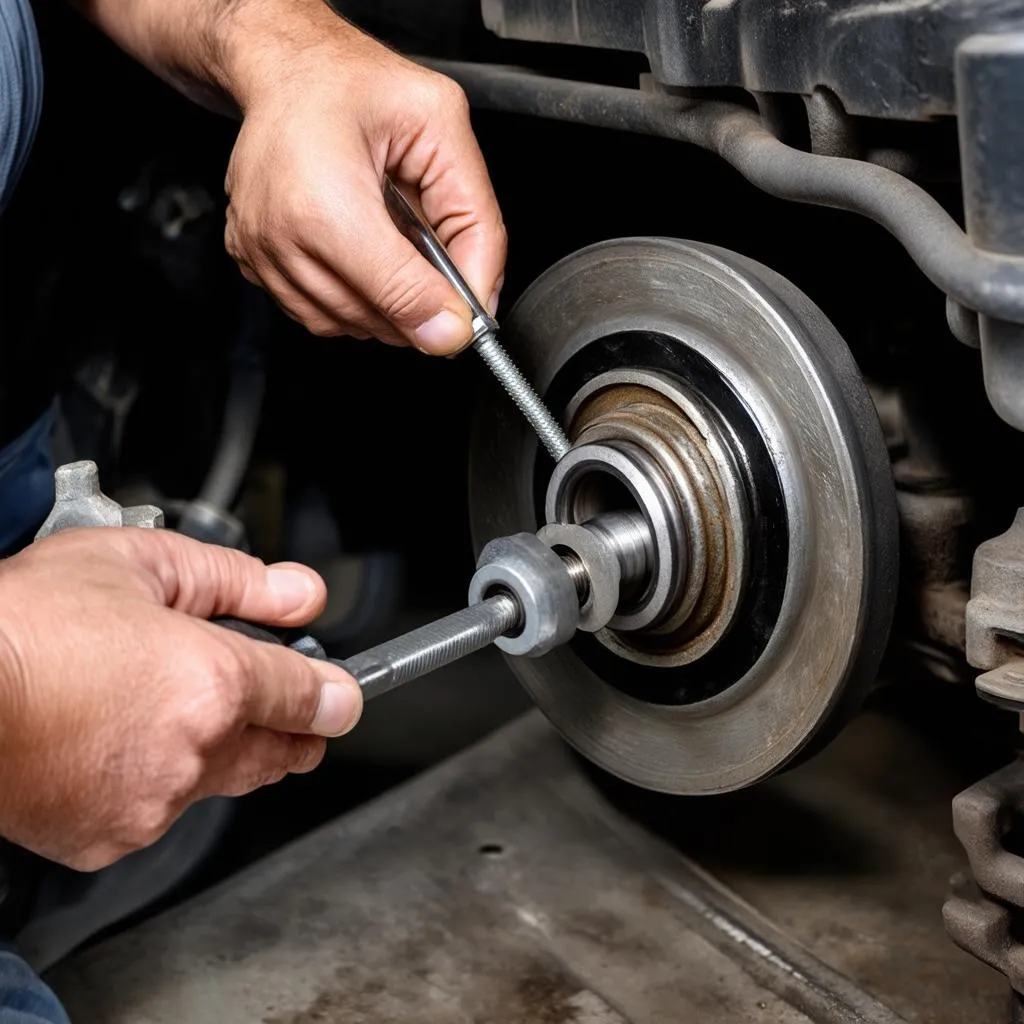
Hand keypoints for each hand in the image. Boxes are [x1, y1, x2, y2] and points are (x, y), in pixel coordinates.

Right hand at [0, 528, 360, 870]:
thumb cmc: (21, 625)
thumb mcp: (138, 564)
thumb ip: (237, 581)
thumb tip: (299, 595)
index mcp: (211, 683)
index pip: (311, 698)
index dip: (331, 692)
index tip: (336, 694)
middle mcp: (191, 752)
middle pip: (280, 753)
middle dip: (285, 727)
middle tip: (269, 701)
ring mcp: (149, 802)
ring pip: (218, 780)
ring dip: (209, 748)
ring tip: (155, 700)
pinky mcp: (107, 836)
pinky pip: (158, 809)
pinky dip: (152, 778)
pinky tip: (114, 737)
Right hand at [221, 6, 506, 351]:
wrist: (287, 69)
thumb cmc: (353, 84)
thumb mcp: (441, 126)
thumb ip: (474, 218)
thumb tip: (479, 297)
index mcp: (324, 201)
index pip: (398, 292)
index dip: (443, 314)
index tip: (466, 321)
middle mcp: (280, 234)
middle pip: (373, 319)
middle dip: (417, 307)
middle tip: (437, 271)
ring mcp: (260, 252)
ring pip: (347, 326)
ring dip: (384, 306)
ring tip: (393, 248)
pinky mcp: (250, 262)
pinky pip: (317, 314)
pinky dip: (351, 300)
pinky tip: (360, 255)